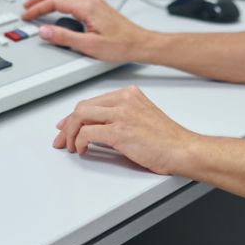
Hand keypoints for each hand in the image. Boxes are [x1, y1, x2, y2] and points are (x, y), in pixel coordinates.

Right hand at [21, 0, 151, 62]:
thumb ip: (64, 37)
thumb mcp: (88, 46)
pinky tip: (62, 3)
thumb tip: (44, 31)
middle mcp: (90, 0)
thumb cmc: (120, 45)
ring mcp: (95, 1)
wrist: (139, 43)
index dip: (37, 8)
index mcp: (86, 7)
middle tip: (28, 4)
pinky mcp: (99, 5)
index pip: (54, 2)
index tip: (27, 15)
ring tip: (41, 1)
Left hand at [54, 85, 198, 174]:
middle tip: (62, 138)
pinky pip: (88, 133)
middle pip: (83, 107)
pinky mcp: (120, 131)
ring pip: (81, 116)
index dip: (75, 115)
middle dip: (67, 124)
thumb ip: (119, 117)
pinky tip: (82, 150)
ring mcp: (122, 114)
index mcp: (129, 94)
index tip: (66, 125)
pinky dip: (79, 142)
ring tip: (69, 146)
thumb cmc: (166, 139)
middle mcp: (125, 99)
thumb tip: (94, 128)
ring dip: (70, 133)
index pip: (93, 101)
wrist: (182, 149)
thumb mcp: (141, 117)